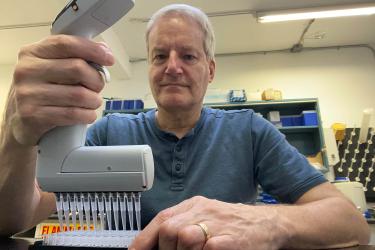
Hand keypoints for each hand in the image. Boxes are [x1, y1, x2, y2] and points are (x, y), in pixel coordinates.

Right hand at [8, 34, 113, 144]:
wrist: (21, 120)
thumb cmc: (43, 90)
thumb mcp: (50, 67)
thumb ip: (73, 57)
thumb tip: (104, 52)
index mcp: (32, 52)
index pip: (66, 44)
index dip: (92, 50)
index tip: (109, 58)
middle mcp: (27, 70)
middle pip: (77, 69)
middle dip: (96, 80)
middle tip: (98, 87)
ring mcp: (28, 94)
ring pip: (79, 94)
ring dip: (94, 100)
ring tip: (92, 102)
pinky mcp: (33, 116)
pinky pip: (73, 114)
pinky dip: (88, 115)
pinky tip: (87, 114)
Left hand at [130, 196, 288, 249]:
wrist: (268, 224)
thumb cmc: (234, 223)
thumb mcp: (206, 216)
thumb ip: (183, 225)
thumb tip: (159, 243)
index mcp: (194, 205)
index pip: (162, 219)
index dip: (144, 239)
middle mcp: (203, 212)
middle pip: (170, 229)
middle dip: (167, 249)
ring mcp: (217, 225)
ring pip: (185, 238)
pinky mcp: (230, 241)